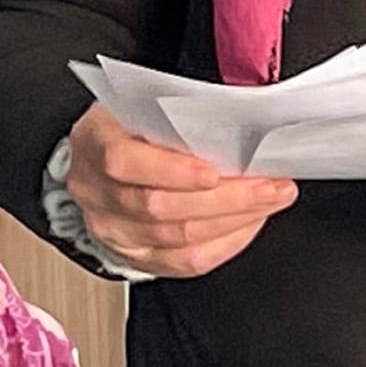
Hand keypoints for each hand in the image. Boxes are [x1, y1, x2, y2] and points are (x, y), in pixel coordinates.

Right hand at [68, 104, 296, 279]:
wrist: (104, 158)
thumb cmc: (134, 125)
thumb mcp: (145, 104)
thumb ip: (180, 114)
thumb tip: (242, 122)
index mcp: (95, 142)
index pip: (123, 162)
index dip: (171, 170)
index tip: (215, 171)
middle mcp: (96, 191)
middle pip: (159, 206)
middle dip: (226, 198)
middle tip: (270, 186)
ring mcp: (112, 229)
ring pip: (178, 239)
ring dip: (235, 220)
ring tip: (271, 200)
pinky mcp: (136, 256)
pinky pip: (185, 262)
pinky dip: (225, 243)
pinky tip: (249, 223)